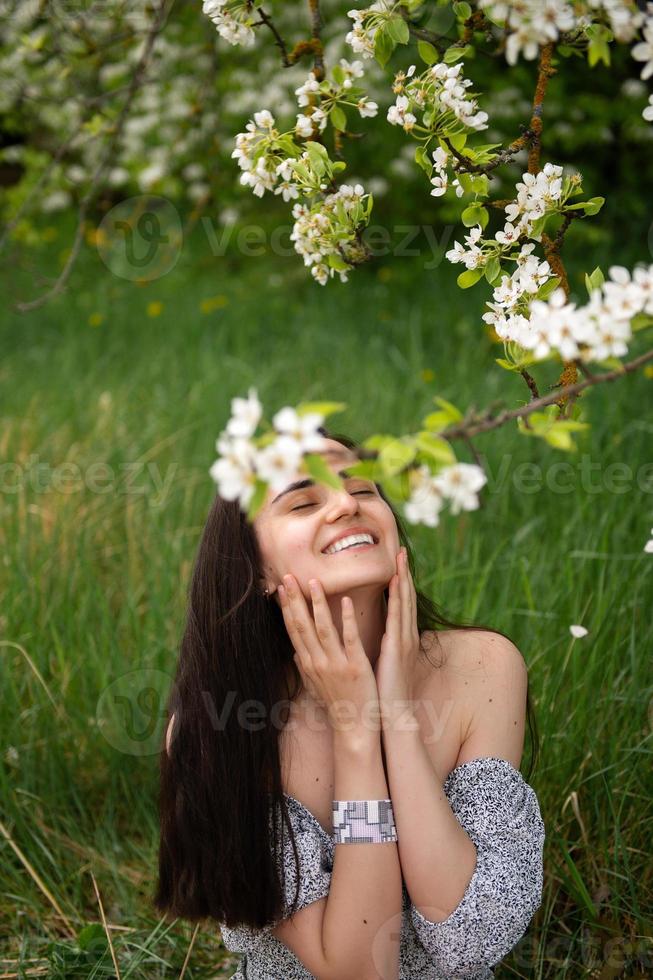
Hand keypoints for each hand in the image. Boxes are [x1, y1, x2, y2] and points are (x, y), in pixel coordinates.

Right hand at [278, 574, 380, 737]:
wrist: (353, 727)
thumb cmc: (337, 704)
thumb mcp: (315, 686)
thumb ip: (305, 667)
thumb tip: (296, 652)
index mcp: (309, 664)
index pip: (294, 630)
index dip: (286, 608)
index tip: (281, 588)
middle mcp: (318, 662)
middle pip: (303, 626)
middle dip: (295, 600)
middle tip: (288, 577)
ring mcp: (336, 664)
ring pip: (323, 629)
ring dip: (317, 604)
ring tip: (314, 582)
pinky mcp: (355, 667)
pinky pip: (350, 639)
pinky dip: (347, 619)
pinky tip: (346, 601)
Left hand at [374, 547, 420, 728]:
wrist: (392, 715)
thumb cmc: (384, 691)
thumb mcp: (383, 664)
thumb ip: (381, 647)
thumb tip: (374, 636)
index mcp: (401, 640)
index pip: (401, 606)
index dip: (401, 584)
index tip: (397, 564)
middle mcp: (406, 637)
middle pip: (407, 599)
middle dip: (405, 574)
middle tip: (403, 552)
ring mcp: (403, 641)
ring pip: (405, 603)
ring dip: (403, 579)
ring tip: (401, 559)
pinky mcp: (397, 648)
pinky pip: (397, 617)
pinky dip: (397, 598)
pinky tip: (393, 583)